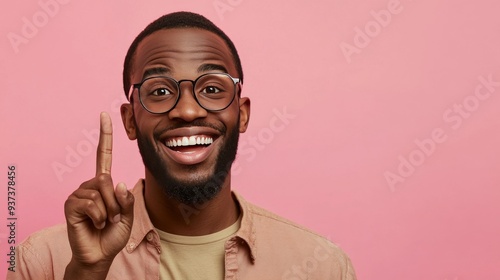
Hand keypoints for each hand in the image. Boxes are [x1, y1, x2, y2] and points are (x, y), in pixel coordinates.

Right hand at [64, 112, 133, 277]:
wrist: (100, 254)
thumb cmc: (113, 233)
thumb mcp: (129, 215)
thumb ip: (127, 199)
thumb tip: (116, 182)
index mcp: (104, 183)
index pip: (102, 155)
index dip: (104, 135)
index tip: (104, 114)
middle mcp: (90, 184)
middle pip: (106, 180)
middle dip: (115, 202)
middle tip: (112, 217)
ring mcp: (78, 194)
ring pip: (99, 192)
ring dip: (107, 211)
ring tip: (102, 221)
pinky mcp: (70, 205)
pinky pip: (90, 204)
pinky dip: (98, 217)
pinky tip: (93, 224)